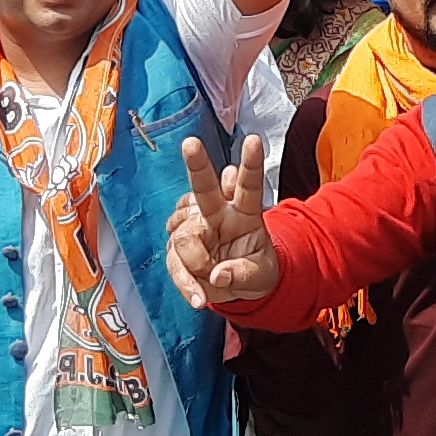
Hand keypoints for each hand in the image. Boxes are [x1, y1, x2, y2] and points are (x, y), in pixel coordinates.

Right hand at [166, 134, 278, 309]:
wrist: (238, 287)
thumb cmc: (255, 271)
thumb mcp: (261, 277)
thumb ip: (242, 274)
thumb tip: (217, 276)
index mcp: (246, 213)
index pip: (249, 186)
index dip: (251, 164)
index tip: (253, 140)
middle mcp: (217, 212)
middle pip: (205, 187)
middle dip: (197, 165)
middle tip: (191, 144)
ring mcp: (195, 226)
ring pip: (184, 235)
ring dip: (196, 262)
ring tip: (213, 279)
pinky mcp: (178, 246)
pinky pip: (173, 260)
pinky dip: (185, 281)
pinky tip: (198, 296)